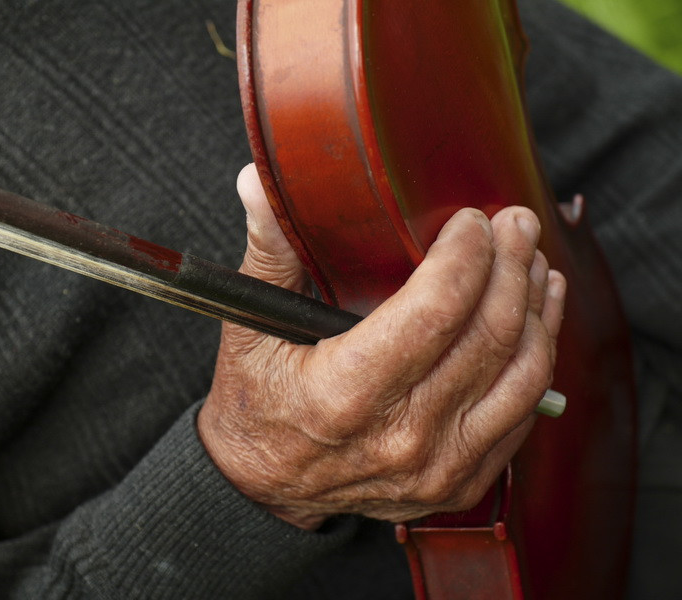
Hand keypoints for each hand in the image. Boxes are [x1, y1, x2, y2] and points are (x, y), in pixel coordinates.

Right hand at [198, 164, 565, 530]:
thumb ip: (267, 253)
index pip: (434, 313)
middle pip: (487, 337)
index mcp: (345, 396)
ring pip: (521, 375)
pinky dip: (538, 358)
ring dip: (535, 309)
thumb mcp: (250, 328)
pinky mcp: (459, 480)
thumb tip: (260, 184)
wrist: (268, 484)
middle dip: (511, 267)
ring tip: (534, 263)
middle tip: (516, 224)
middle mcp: (401, 439)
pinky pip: (523, 413)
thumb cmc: (257, 404)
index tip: (471, 221)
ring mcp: (437, 466)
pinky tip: (537, 319)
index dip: (465, 256)